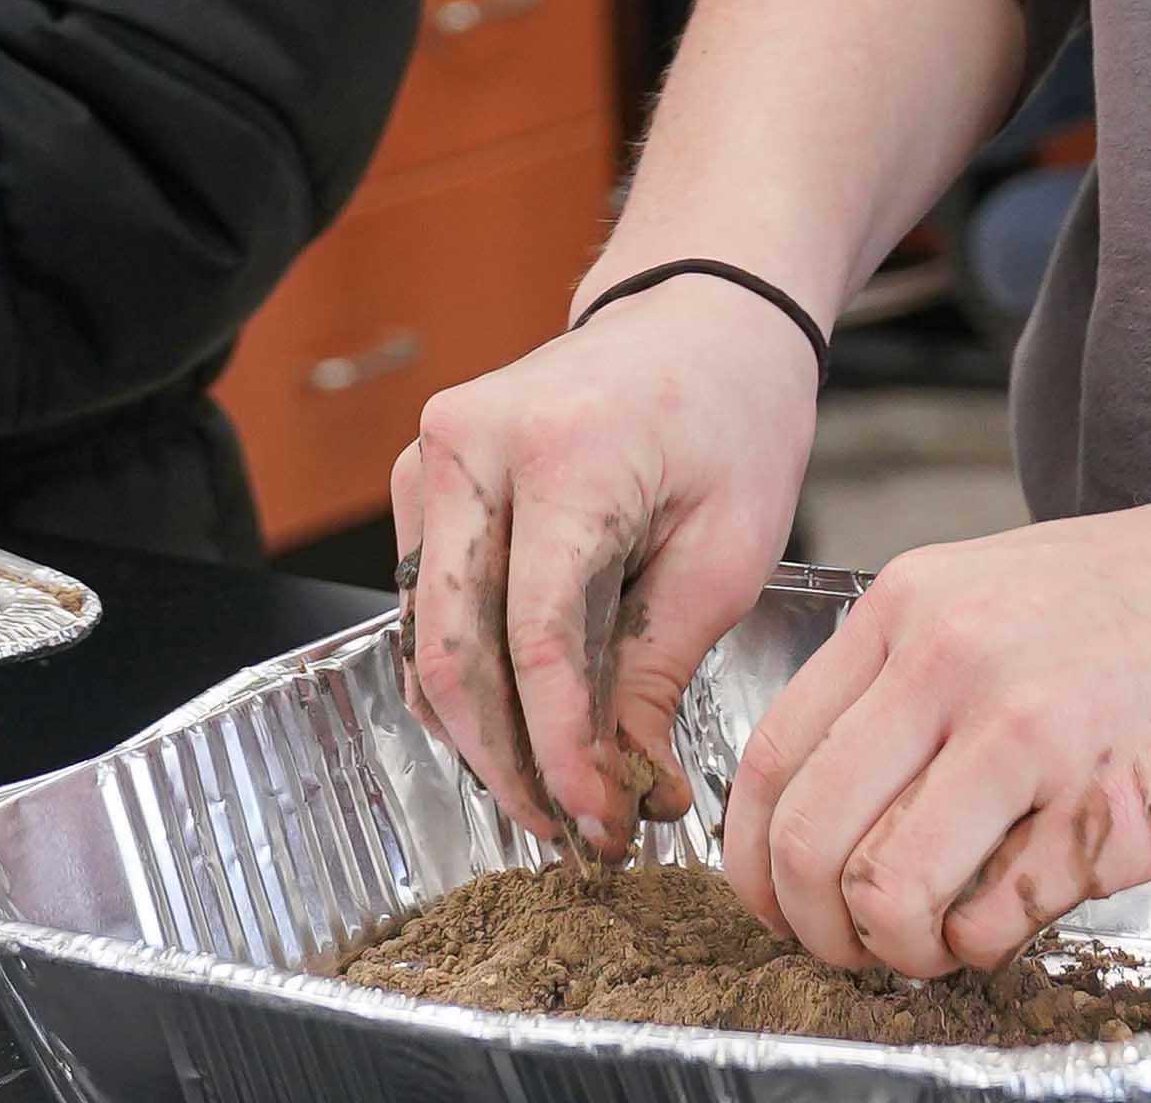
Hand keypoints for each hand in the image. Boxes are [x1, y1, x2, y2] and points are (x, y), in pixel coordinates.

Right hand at [393, 277, 825, 861]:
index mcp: (562, 450)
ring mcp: (430, 458)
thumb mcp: (729, 550)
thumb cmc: (729, 415)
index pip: (536, 638)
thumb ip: (661, 669)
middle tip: (571, 834)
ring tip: (561, 793)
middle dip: (509, 764)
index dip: (560, 750)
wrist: (697, 317)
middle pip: (456, 651)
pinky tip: (528, 727)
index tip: (598, 825)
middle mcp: (470, 446)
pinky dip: (470, 681)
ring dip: (485, 735)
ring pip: (429, 641)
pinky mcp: (421, 479)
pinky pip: (429, 609)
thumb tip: (621, 791)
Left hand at [717, 477, 1150, 978]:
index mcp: (911, 602)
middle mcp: (948, 656)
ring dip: (895, 951)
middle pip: (804, 838)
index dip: (758, 861)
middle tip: (854, 950)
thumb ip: (919, 674)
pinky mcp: (1104, 805)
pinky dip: (986, 948)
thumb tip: (843, 798)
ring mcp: (1026, 730)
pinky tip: (1018, 919)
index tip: (784, 903)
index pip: (770, 757)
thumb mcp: (1009, 591)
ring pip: (882, 892)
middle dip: (813, 926)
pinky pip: (991, 919)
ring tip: (938, 944)